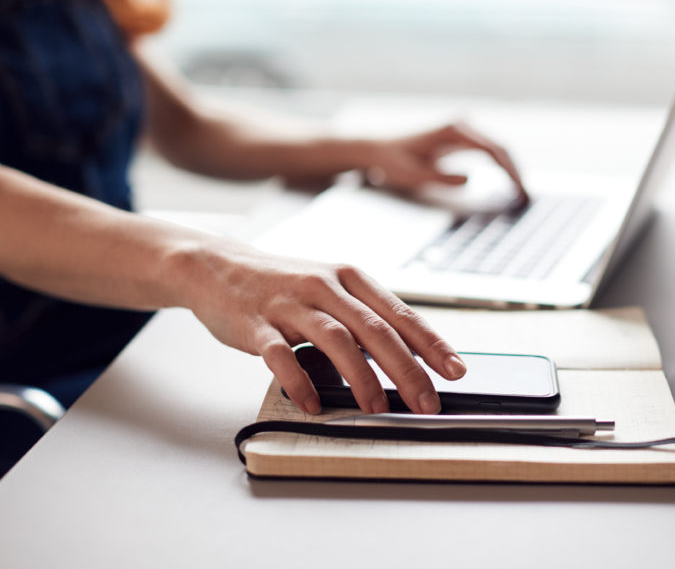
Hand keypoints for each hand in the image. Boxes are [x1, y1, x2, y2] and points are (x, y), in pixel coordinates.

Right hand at [189, 242, 465, 414]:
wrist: (218, 268)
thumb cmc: (283, 285)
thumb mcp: (330, 289)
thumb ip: (365, 317)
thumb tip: (410, 356)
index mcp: (350, 278)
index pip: (400, 313)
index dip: (432, 343)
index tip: (456, 370)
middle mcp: (325, 287)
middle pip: (375, 329)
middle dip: (407, 369)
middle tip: (427, 402)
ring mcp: (290, 304)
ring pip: (336, 340)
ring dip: (361, 377)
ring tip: (377, 408)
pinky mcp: (257, 324)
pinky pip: (282, 356)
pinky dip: (300, 382)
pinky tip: (313, 404)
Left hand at [362, 122, 527, 200]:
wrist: (375, 148)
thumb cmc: (392, 161)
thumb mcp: (413, 175)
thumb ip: (441, 177)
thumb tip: (470, 179)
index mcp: (453, 130)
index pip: (493, 150)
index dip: (510, 172)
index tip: (519, 191)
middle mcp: (462, 125)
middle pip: (501, 148)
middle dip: (516, 173)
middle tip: (526, 198)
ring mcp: (462, 130)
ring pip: (497, 150)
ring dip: (511, 171)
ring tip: (521, 195)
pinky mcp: (461, 138)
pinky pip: (488, 152)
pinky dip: (500, 168)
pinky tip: (508, 185)